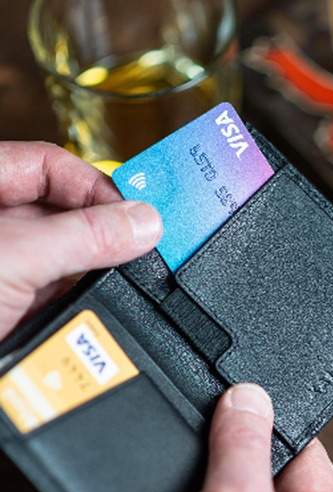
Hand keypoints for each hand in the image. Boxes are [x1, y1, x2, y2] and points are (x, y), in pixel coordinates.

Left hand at [0, 141, 161, 339]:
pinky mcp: (8, 307)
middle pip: (61, 213)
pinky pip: (51, 297)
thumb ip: (84, 238)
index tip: (133, 214)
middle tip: (138, 246)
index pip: (49, 165)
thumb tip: (143, 225)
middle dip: (99, 233)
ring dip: (89, 273)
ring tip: (119, 280)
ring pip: (60, 259)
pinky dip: (74, 304)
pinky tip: (90, 310)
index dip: (94, 185)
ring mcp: (3, 266)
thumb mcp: (18, 257)